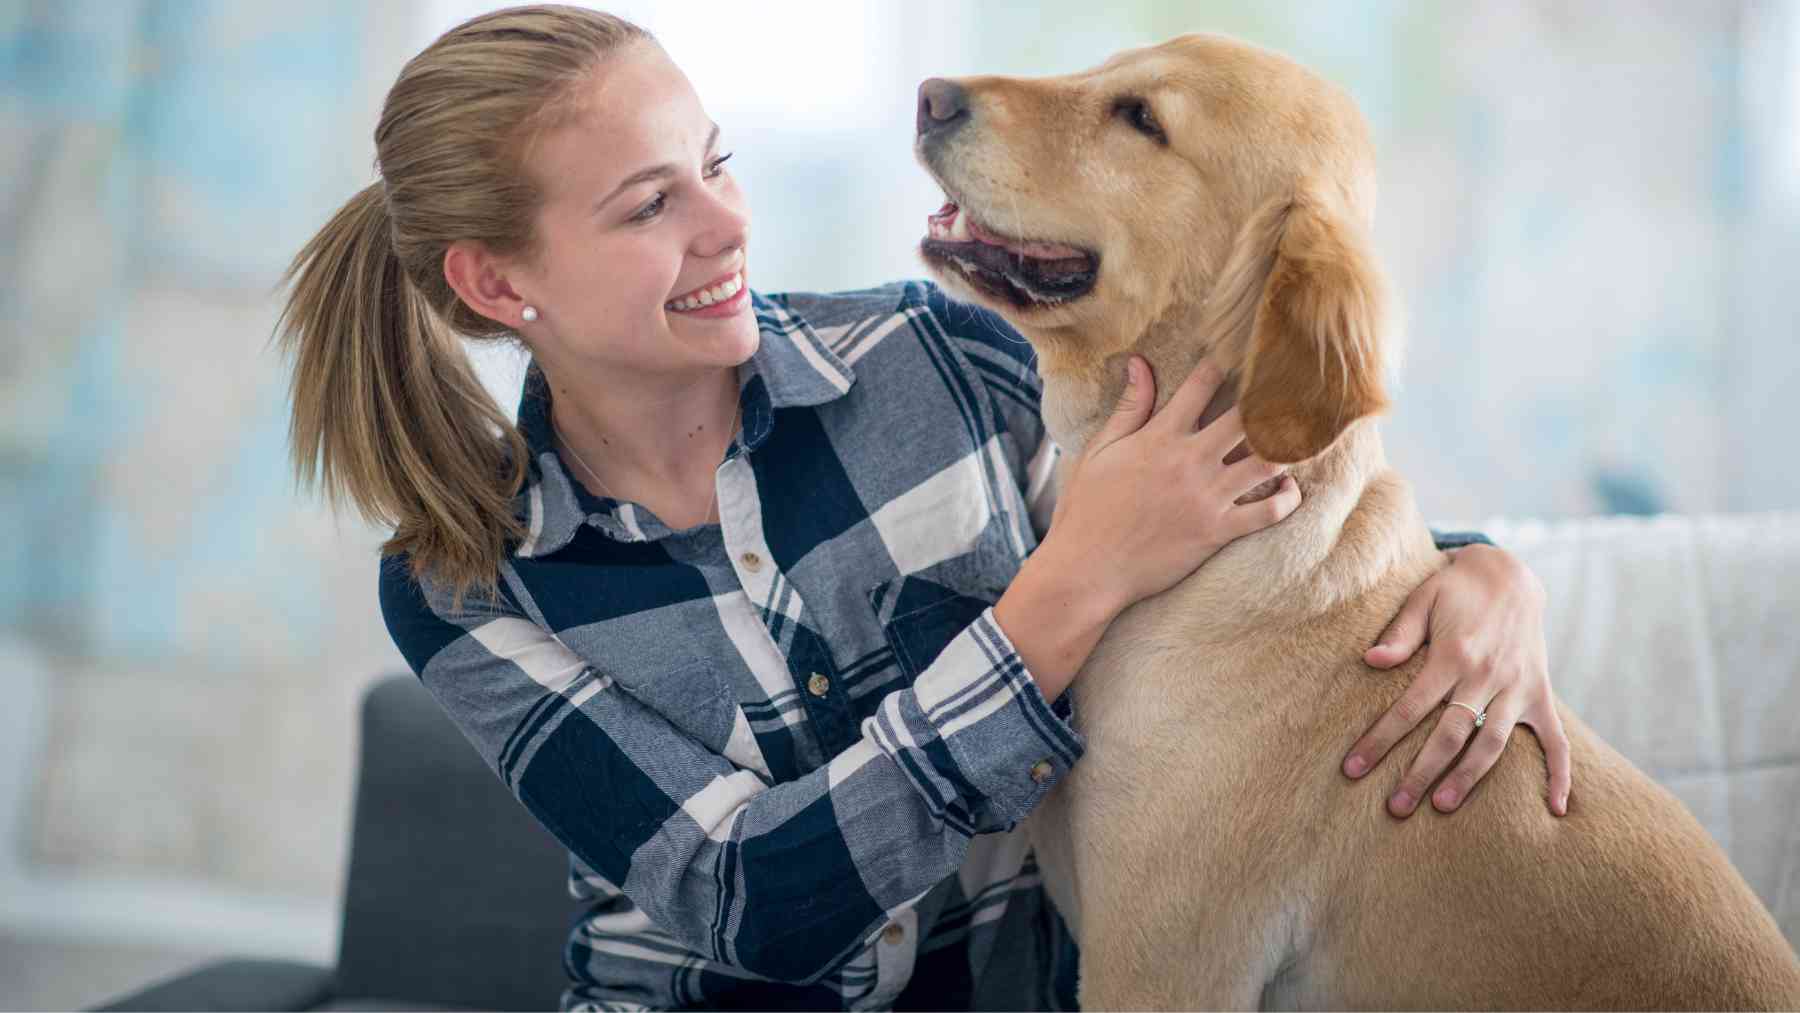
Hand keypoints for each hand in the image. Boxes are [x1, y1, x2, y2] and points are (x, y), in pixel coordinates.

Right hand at [1045, 355, 1301, 614]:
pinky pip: (1270, 512)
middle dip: (1270, 401)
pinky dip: (1288, 498)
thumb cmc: (1088, 508)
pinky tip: (1288, 488)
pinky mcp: (1218, 531)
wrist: (1088, 568)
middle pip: (1247, 417)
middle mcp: (1190, 461)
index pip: (1203, 384)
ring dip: (1287, 446)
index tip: (1241, 358)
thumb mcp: (1100, 450)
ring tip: (1296, 437)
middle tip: (1288, 394)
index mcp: (1160, 436)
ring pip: (1268, 460)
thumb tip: (1139, 363)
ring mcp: (1207, 497)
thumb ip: (1128, 407)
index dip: (1225, 363)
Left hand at [1341, 543, 1571, 816]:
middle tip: (1396, 808)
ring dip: (1469, 778)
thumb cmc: (1454, 589)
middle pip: (1450, 735)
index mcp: (1453, 654)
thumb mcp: (1422, 598)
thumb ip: (1399, 633)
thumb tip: (1370, 661)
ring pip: (1494, 744)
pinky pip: (1557, 740)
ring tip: (1442, 805)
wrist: (1509, 573)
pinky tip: (1557, 808)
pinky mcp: (1540, 693)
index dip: (1380, 741)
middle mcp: (1488, 675)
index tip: (1353, 769)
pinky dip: (1560, 774)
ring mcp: (1519, 687)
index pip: (1409, 708)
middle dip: (1420, 773)